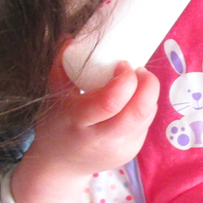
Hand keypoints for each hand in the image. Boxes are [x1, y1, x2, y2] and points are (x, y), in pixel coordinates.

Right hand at [10, 44, 158, 202]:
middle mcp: (102, 139)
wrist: (60, 167)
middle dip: (148, 84)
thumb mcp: (54, 95)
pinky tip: (133, 100)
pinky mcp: (132, 152)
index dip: (125, 79)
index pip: (111, 101)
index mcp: (79, 123)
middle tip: (139, 70)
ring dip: (148, 94)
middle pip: (139, 111)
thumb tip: (71, 36)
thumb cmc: (56, 124)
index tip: (123, 63)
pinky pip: (147, 123)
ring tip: (135, 82)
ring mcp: (121, 149)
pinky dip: (145, 106)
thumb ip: (62, 65)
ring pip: (148, 115)